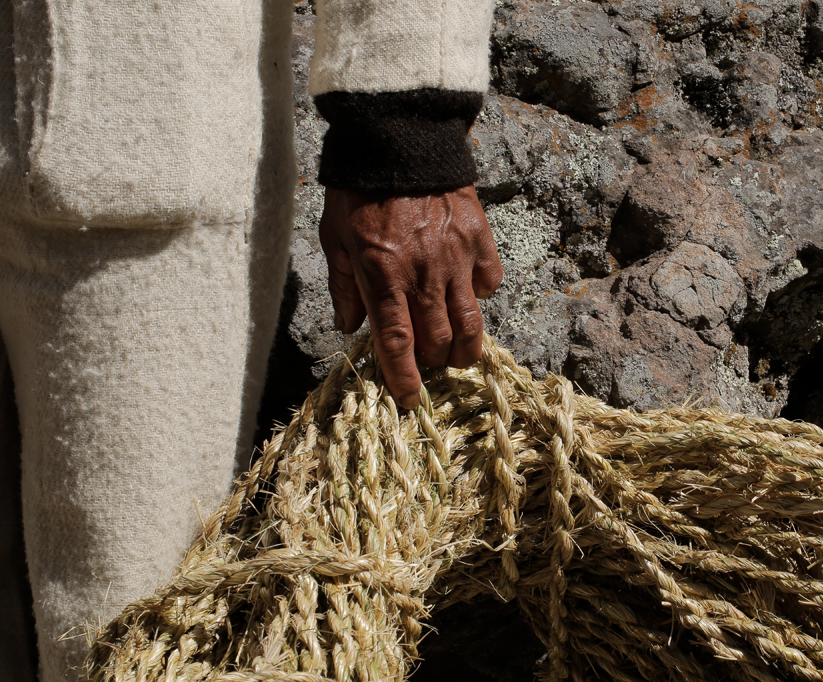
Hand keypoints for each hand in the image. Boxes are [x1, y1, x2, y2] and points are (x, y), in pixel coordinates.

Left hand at [319, 185, 502, 408]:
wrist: (401, 139)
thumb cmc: (358, 189)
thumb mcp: (333, 236)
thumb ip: (342, 285)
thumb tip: (350, 327)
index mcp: (382, 275)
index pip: (397, 343)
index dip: (403, 378)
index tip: (409, 400)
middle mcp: (422, 274)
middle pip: (437, 340)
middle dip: (433, 363)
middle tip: (428, 364)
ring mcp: (456, 258)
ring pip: (470, 322)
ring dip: (466, 348)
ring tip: (461, 357)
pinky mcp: (480, 240)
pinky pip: (489, 282)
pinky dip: (482, 295)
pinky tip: (470, 294)